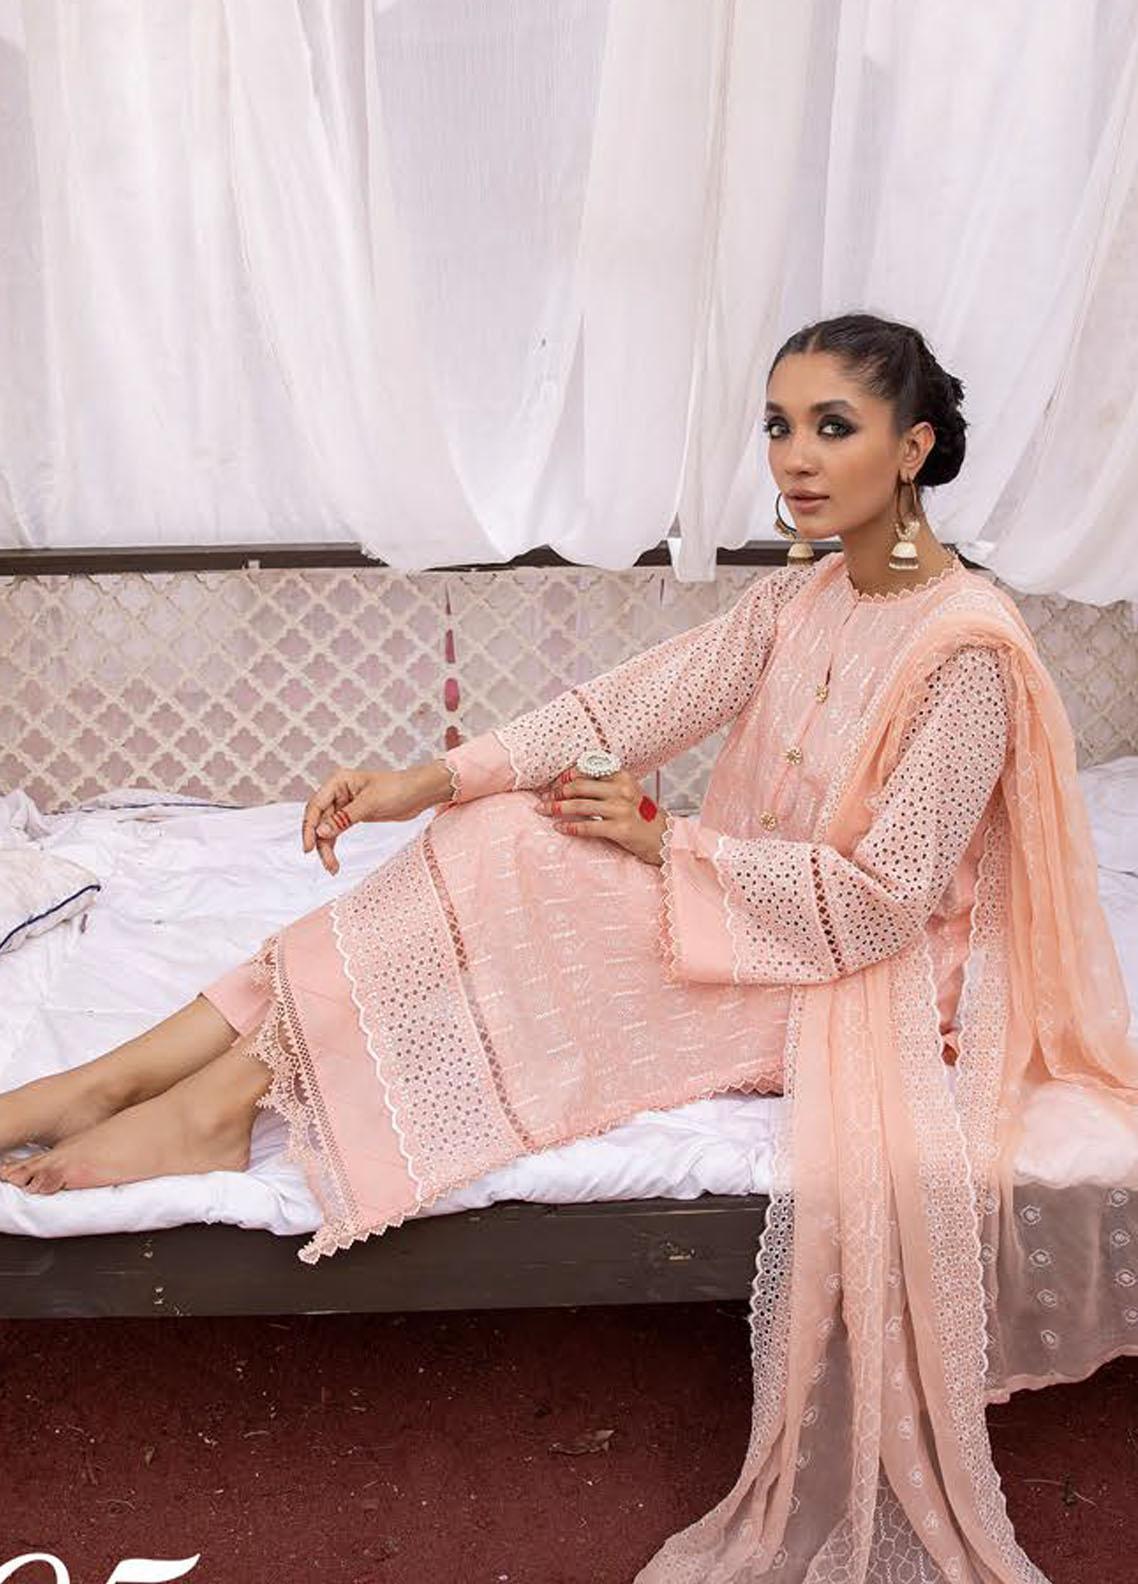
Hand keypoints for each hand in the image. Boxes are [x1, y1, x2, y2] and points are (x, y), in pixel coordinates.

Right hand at [301, 766, 422, 874]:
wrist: (419, 793)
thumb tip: (321, 832)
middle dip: (320, 842)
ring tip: (332, 868)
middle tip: (326, 864)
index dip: (309, 827)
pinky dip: (334, 845)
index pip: (315, 806)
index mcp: (338, 782)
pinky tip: (334, 861)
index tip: (309, 848)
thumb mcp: (370, 804)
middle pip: (319, 820)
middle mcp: (338, 792)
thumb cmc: (397, 790)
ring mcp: (344, 804)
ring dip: (327, 848)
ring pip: (327, 829)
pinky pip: (337, 831)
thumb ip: (344, 818)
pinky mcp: (353, 815)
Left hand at [534, 766, 667, 865]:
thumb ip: (604, 785)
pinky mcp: (621, 829)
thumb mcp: (627, 792)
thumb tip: (570, 783)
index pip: (587, 770)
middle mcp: (622, 790)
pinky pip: (588, 826)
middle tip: (544, 798)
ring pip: (579, 805)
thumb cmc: (641, 816)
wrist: (665, 838)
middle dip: (557, 792)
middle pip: (579, 786)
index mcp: (623, 776)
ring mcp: (622, 809)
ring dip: (556, 808)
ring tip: (543, 811)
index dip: (566, 776)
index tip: (554, 784)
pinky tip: (559, 828)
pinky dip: (570, 827)